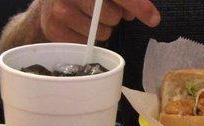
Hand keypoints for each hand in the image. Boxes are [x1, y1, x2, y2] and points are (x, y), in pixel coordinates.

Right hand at [39, 0, 159, 42]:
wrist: (49, 0)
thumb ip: (127, 0)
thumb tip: (151, 16)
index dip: (138, 6)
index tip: (153, 19)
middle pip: (112, 16)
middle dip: (114, 15)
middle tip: (102, 10)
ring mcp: (59, 12)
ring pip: (102, 33)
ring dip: (102, 28)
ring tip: (89, 17)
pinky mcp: (54, 30)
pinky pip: (87, 44)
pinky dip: (88, 38)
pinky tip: (79, 26)